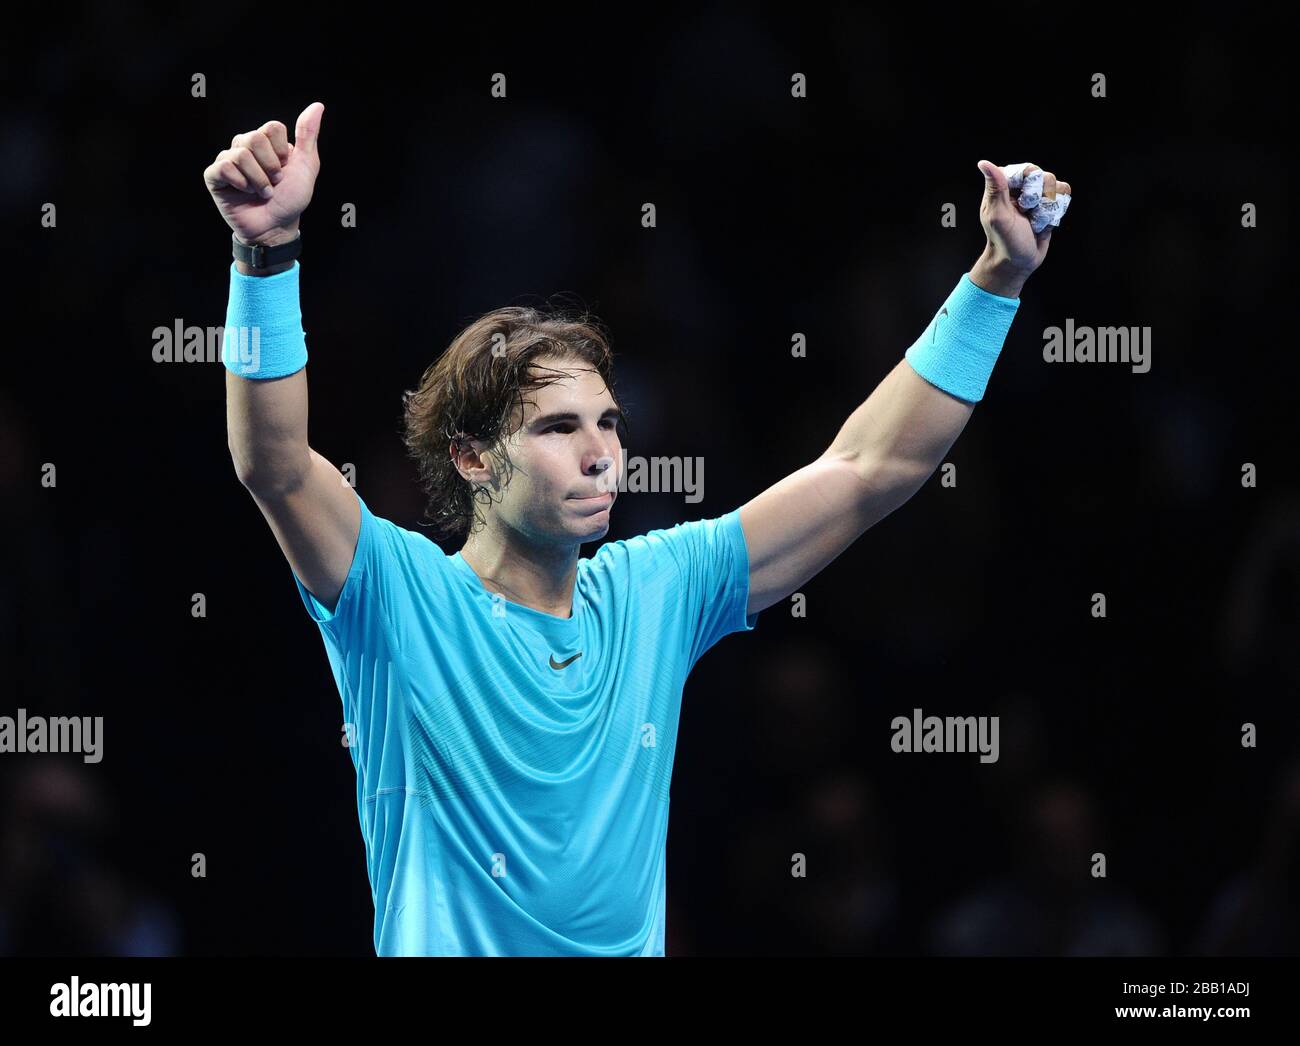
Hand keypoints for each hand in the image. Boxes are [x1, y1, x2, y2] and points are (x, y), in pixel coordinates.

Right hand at [203, 102, 323, 246]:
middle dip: (271, 167)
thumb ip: (308, 135)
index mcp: (266, 142)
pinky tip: (244, 192)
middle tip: (274, 183)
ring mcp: (228, 160)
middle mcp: (245, 147)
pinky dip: (240, 183)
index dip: (282, 152)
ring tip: (261, 193)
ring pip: (240, 154)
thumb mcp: (307, 166)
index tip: (286, 169)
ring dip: (258, 180)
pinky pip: (224, 167)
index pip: (271, 127)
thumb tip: (318, 105)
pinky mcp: (215, 176)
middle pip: (255, 138)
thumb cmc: (291, 199)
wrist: (276, 227)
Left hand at [974, 160, 1070, 279]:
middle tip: (1026, 215)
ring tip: (1034, 222)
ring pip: (1057, 188)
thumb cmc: (1004, 241)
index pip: (1027, 169)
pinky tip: (1042, 225)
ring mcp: (1037, 196)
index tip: (1021, 204)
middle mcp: (1021, 187)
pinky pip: (1064, 198)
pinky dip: (1055, 214)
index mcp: (1005, 186)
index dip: (1030, 186)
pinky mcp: (1049, 205)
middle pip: (1046, 177)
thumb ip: (995, 188)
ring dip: (1047, 210)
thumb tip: (984, 163)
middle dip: (1040, 201)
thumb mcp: (997, 216)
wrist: (1017, 263)